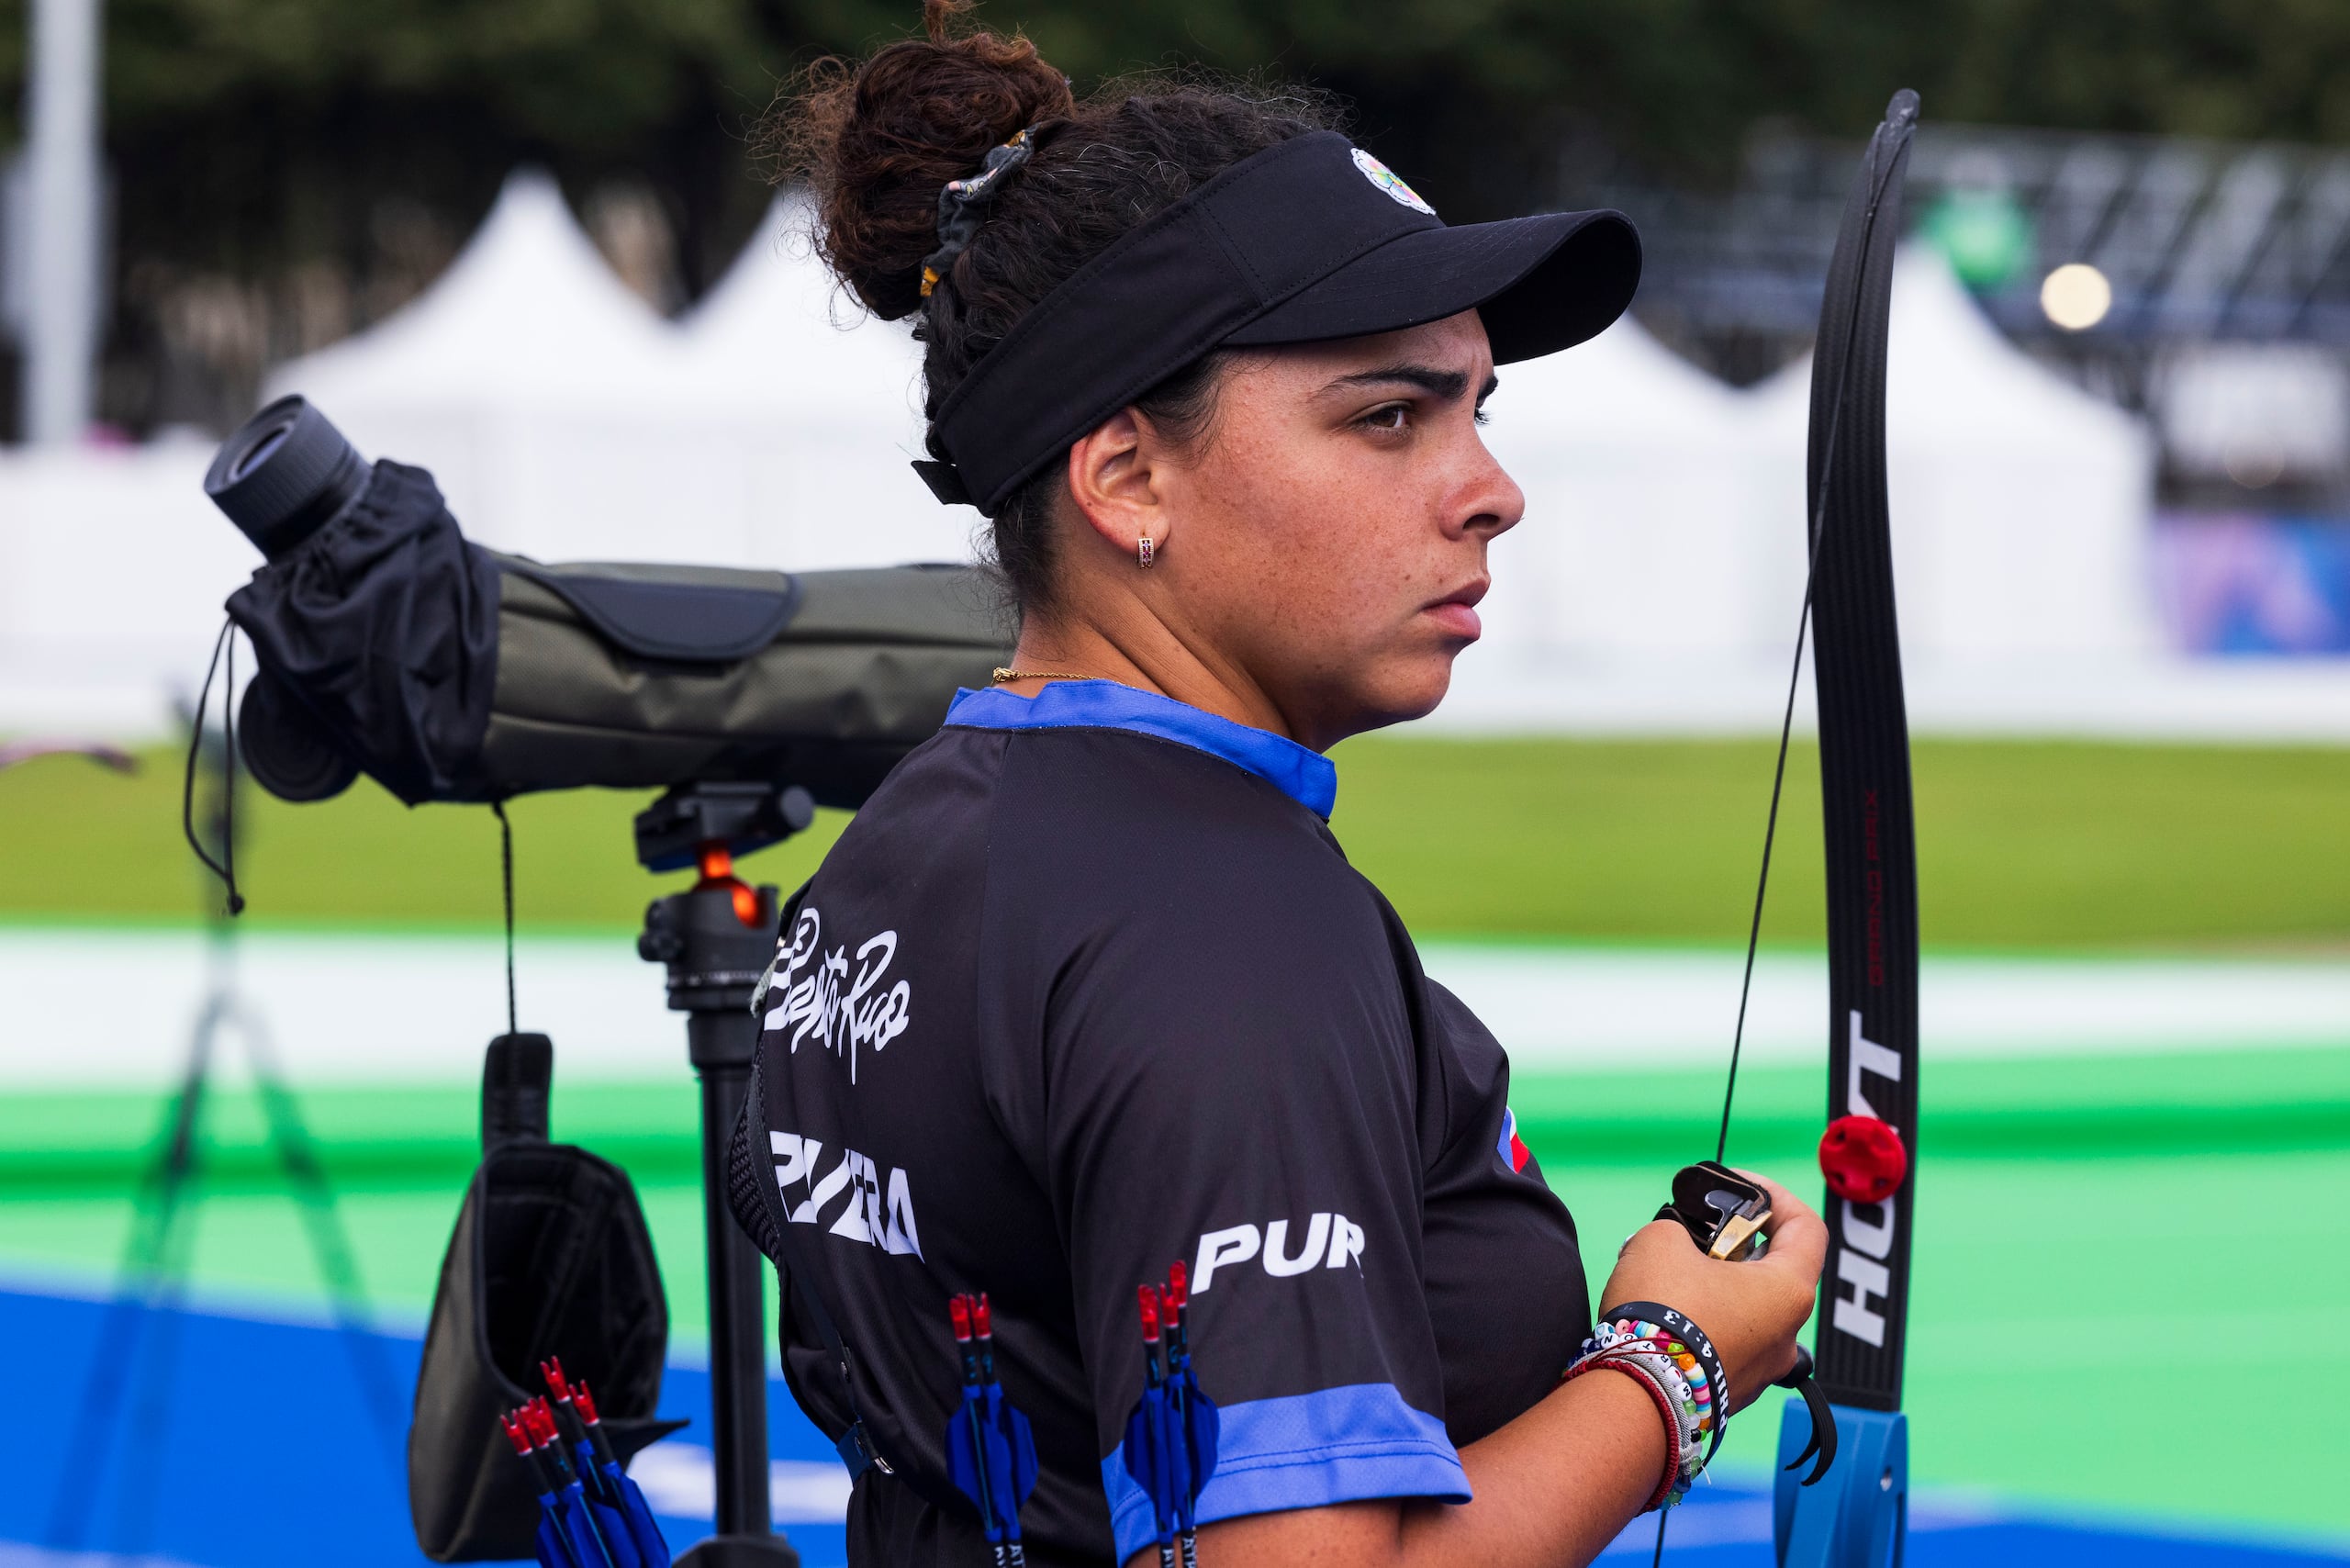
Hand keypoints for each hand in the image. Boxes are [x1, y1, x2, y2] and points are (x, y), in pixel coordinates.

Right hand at [1597, 1169, 1826, 1413]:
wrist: (1637, 1394)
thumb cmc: (1662, 1312)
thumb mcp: (1661, 1238)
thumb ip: (1679, 1229)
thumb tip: (1675, 1244)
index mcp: (1789, 1291)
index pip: (1808, 1229)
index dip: (1777, 1197)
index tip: (1742, 1188)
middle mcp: (1787, 1334)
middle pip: (1774, 1273)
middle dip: (1734, 1246)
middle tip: (1695, 1235)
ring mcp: (1762, 1370)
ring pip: (1748, 1312)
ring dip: (1716, 1286)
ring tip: (1668, 1275)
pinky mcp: (1732, 1392)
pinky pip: (1726, 1344)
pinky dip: (1703, 1323)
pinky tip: (1665, 1316)